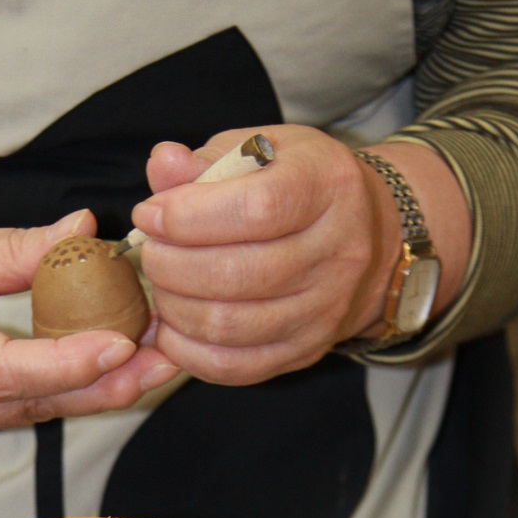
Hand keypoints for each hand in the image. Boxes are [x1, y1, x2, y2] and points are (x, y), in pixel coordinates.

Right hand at [0, 205, 175, 440]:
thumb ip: (9, 250)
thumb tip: (84, 235)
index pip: (0, 370)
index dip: (66, 363)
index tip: (120, 342)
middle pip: (22, 405)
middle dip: (97, 386)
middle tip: (159, 360)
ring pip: (17, 416)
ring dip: (80, 393)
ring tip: (142, 362)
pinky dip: (44, 395)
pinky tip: (87, 371)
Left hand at [130, 124, 469, 384]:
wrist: (365, 238)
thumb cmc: (296, 185)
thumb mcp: (259, 151)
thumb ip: (205, 160)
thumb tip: (162, 165)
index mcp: (328, 187)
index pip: (257, 209)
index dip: (189, 217)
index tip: (151, 214)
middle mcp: (337, 253)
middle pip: (239, 274)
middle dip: (172, 266)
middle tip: (151, 252)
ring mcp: (324, 310)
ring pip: (231, 326)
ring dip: (176, 309)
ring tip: (161, 285)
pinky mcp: (304, 351)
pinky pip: (234, 366)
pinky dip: (188, 352)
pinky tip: (173, 326)